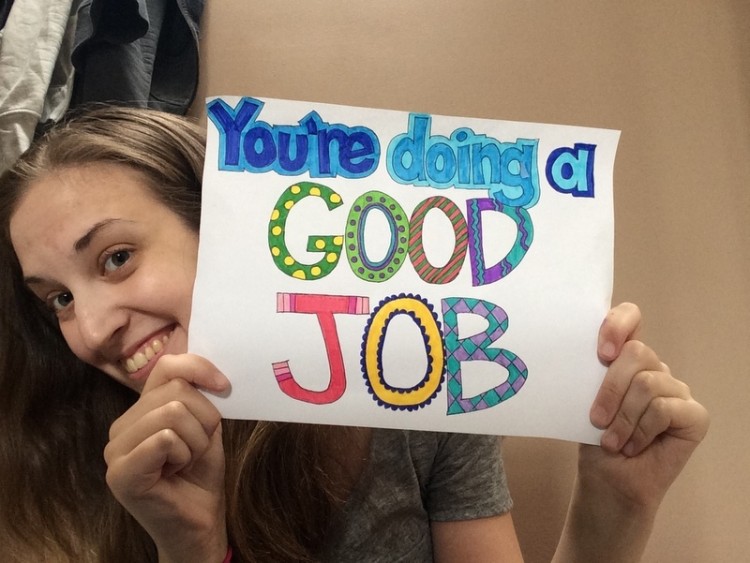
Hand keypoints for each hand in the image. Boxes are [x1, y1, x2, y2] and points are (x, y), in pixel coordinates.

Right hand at [103, 354, 229, 562]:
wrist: (200, 522)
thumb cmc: (200, 475)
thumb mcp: (204, 426)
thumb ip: (197, 395)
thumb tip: (207, 370)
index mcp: (139, 411)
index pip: (167, 366)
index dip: (199, 369)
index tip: (224, 386)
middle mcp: (120, 427)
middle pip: (176, 391)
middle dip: (204, 419)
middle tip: (197, 448)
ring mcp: (115, 451)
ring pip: (173, 413)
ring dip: (196, 441)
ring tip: (186, 461)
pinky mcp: (121, 473)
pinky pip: (164, 439)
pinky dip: (184, 454)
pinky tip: (176, 472)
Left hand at [581, 302, 709, 508]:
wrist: (607, 480)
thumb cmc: (593, 439)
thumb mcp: (583, 399)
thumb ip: (590, 373)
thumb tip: (578, 353)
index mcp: (624, 357)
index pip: (630, 316)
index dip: (617, 324)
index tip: (601, 352)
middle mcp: (653, 368)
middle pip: (638, 352)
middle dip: (610, 388)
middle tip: (595, 418)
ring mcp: (676, 390)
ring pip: (647, 383)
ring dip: (622, 418)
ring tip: (611, 441)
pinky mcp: (694, 415)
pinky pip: (664, 409)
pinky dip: (640, 431)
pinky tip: (632, 446)